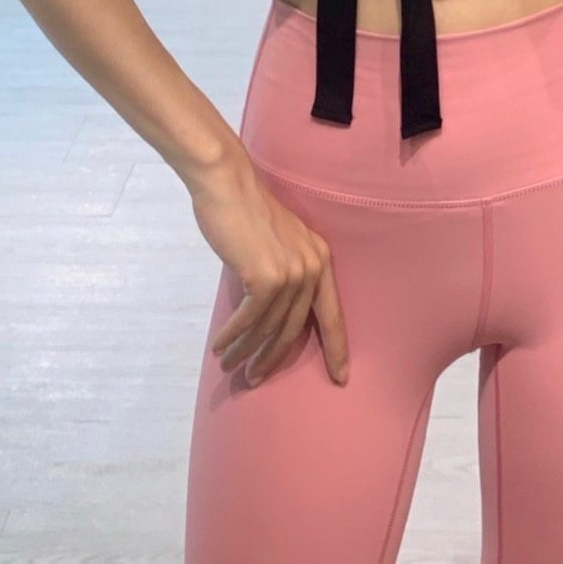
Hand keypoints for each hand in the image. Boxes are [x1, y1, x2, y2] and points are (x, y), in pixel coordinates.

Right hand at [191, 154, 349, 386]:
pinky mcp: (267, 277)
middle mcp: (312, 267)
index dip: (337, 347)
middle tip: (255, 378)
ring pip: (268, 327)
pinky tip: (221, 346)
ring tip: (230, 364)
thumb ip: (283, 274)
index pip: (332, 312)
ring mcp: (292, 272)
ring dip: (246, 351)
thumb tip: (269, 316)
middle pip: (294, 329)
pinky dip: (233, 336)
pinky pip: (249, 319)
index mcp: (321, 258)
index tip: (341, 377)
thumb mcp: (278, 244)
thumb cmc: (247, 213)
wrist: (228, 185)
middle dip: (273, 358)